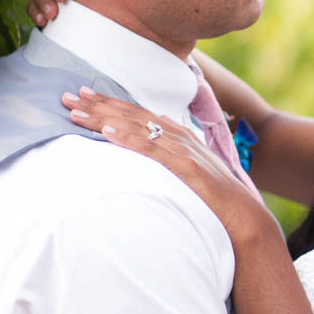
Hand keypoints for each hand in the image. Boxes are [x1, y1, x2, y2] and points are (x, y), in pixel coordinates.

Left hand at [62, 87, 273, 243]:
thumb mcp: (193, 170)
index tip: (85, 96)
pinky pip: (150, 150)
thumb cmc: (217, 200)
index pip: (139, 115)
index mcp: (179, 137)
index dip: (111, 104)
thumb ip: (176, 152)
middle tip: (69, 96)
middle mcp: (179, 137)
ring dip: (104, 118)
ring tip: (77, 111)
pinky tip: (107, 132)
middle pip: (132, 115)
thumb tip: (158, 134)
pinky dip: (128, 139)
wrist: (244, 217)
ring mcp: (182, 151)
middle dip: (99, 105)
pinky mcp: (184, 168)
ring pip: (136, 128)